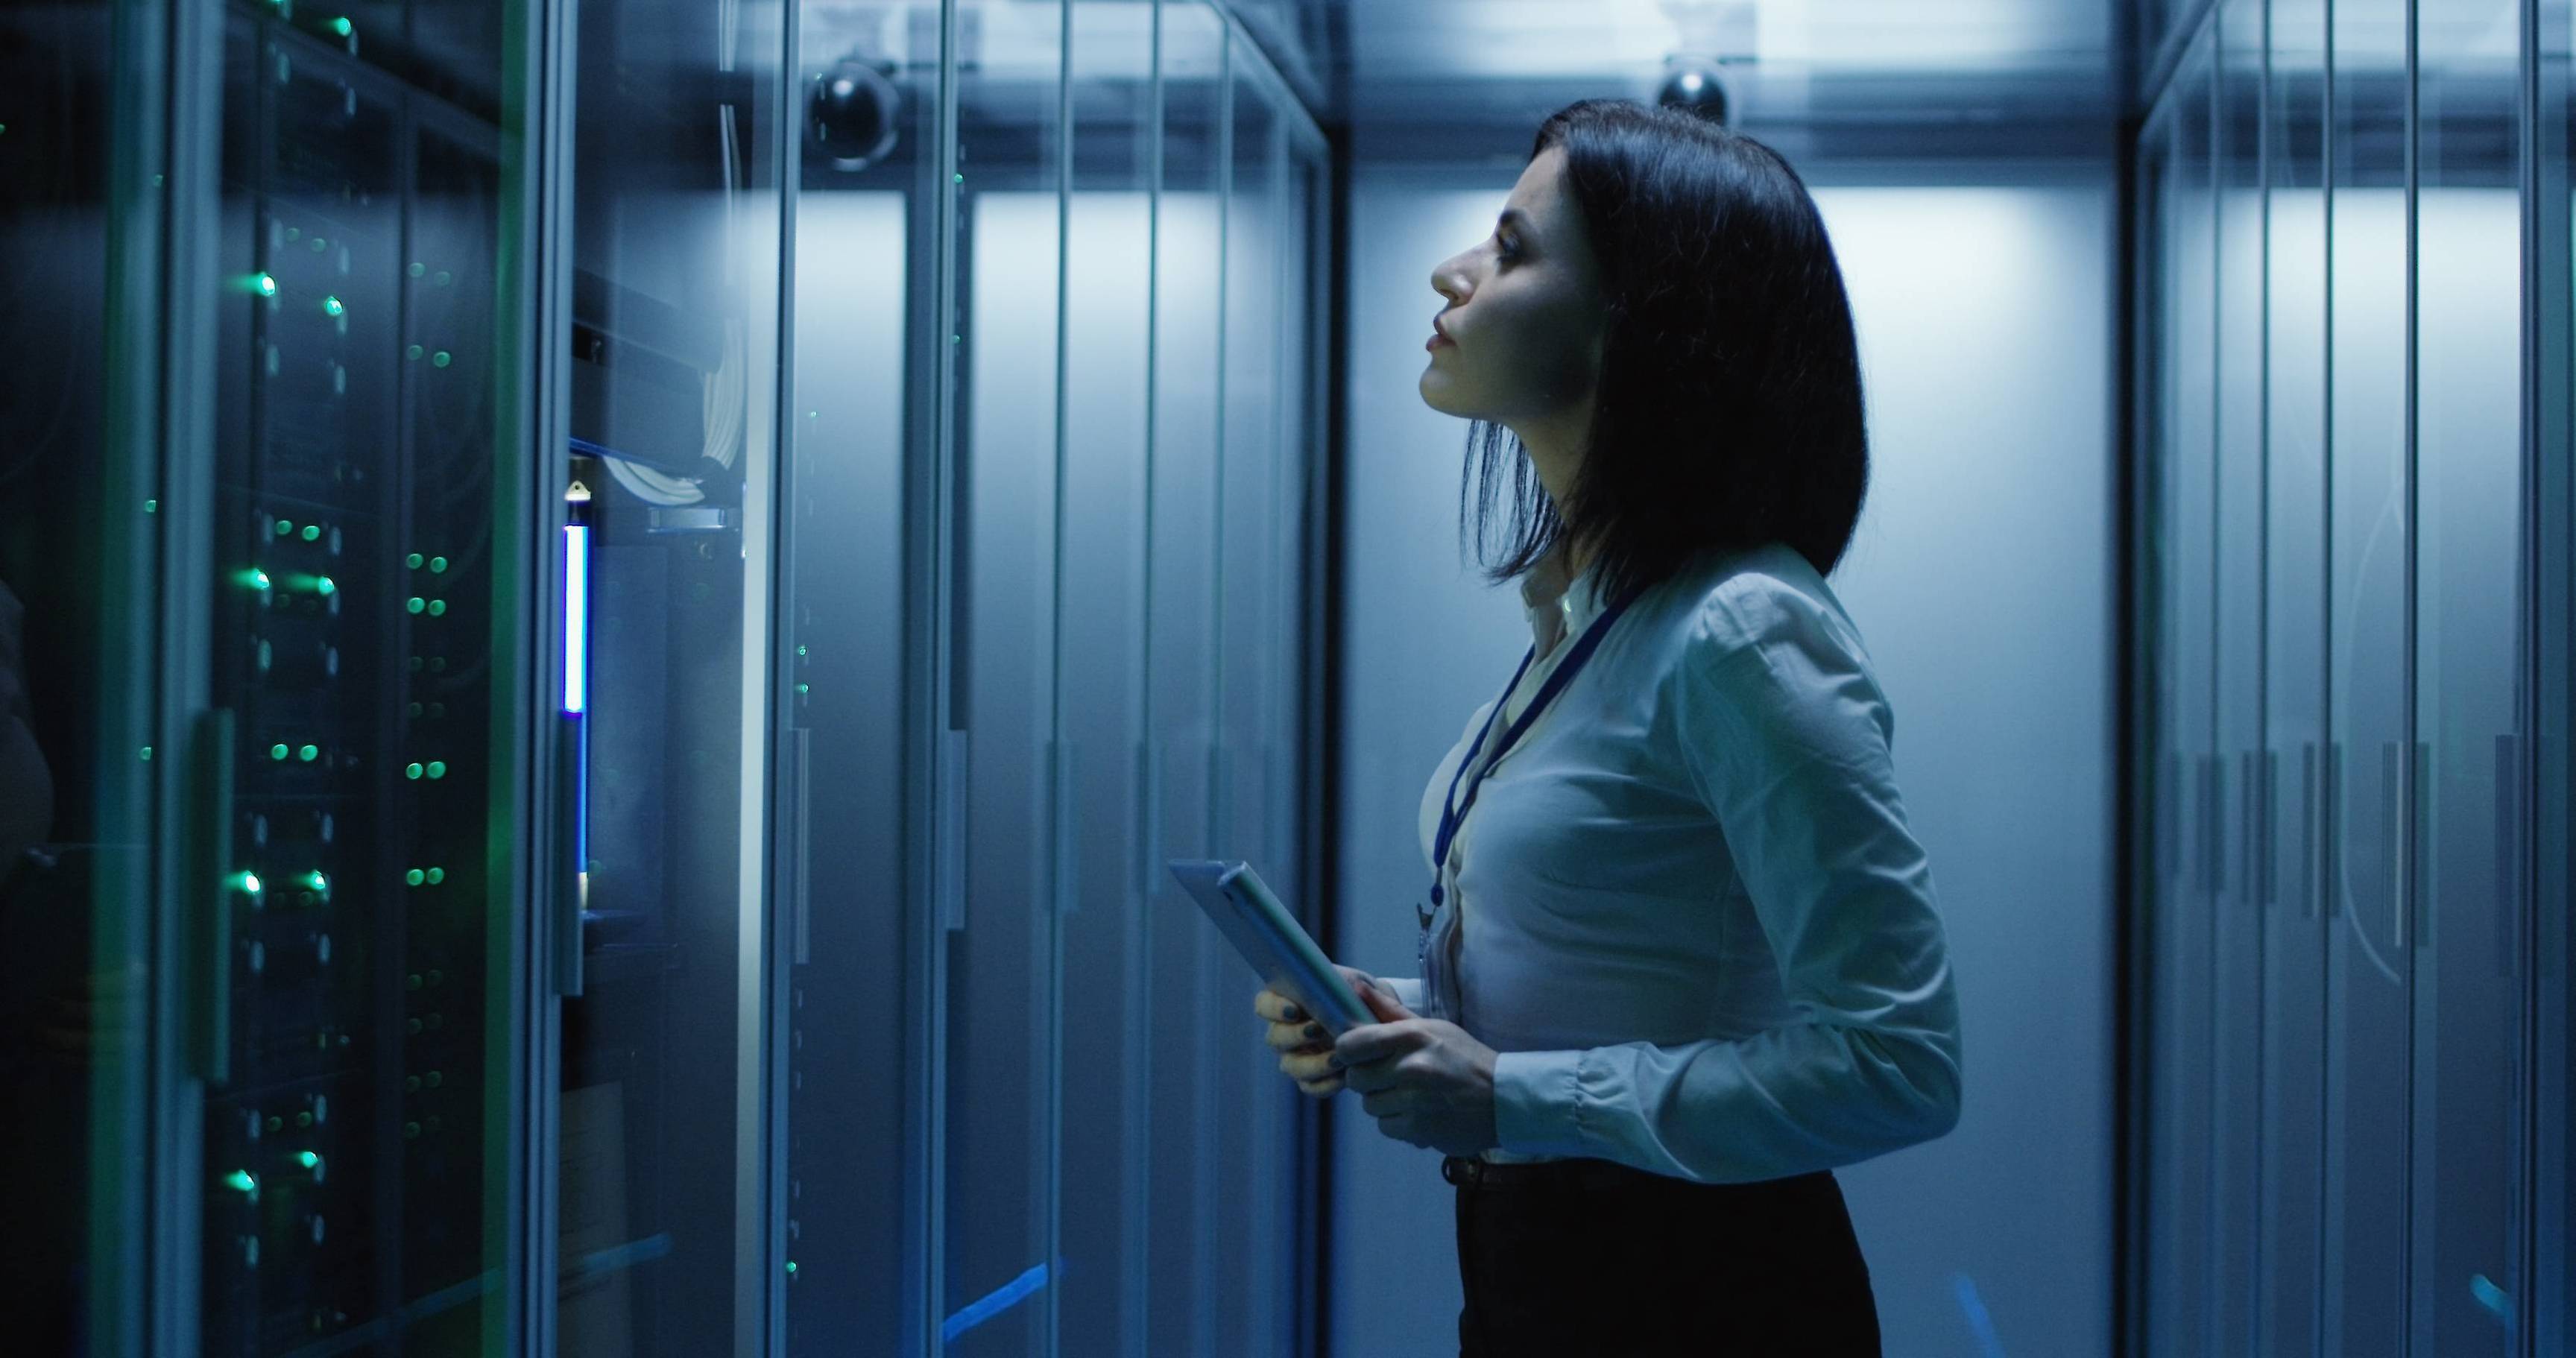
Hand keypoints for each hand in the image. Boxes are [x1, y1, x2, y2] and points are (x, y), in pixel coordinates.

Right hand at [1254, 964, 1395, 1097]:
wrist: (1375, 1020)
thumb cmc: (1356, 996)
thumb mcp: (1351, 982)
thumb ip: (1342, 981)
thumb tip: (1345, 985)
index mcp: (1285, 1002)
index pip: (1264, 1004)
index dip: (1274, 1008)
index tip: (1294, 1010)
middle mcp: (1284, 1032)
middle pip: (1275, 1038)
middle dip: (1295, 1035)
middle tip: (1318, 1030)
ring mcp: (1295, 1058)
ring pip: (1291, 1066)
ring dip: (1313, 1063)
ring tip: (1338, 1058)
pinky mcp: (1312, 1079)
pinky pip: (1311, 1087)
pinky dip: (1326, 1084)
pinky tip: (1343, 1076)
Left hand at [1333, 984, 1499, 1157]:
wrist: (1503, 1098)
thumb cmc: (1465, 1058)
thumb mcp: (1433, 1027)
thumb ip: (1390, 1012)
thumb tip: (1356, 989)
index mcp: (1411, 1036)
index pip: (1351, 1044)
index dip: (1348, 1051)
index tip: (1357, 1055)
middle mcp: (1410, 1067)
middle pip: (1356, 1079)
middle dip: (1368, 1079)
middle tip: (1390, 1076)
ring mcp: (1414, 1101)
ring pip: (1369, 1105)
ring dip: (1384, 1102)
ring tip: (1410, 1095)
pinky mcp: (1418, 1129)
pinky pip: (1386, 1127)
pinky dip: (1398, 1122)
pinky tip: (1419, 1112)